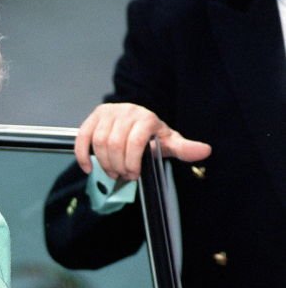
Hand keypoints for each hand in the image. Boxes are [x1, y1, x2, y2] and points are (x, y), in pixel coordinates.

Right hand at [75, 103, 210, 180]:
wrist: (136, 118)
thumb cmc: (152, 134)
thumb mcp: (169, 141)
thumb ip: (184, 148)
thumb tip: (205, 151)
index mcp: (146, 118)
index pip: (135, 142)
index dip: (132, 162)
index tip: (134, 174)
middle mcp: (126, 112)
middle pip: (114, 144)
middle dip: (117, 166)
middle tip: (123, 175)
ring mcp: (108, 113)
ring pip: (99, 142)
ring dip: (103, 163)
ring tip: (112, 171)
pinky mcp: (93, 118)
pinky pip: (83, 137)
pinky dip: (83, 155)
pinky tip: (88, 168)